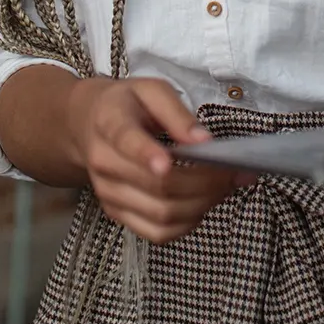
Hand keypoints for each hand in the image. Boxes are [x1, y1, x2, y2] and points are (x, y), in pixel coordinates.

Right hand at [66, 78, 246, 243]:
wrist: (89, 124)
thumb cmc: (128, 105)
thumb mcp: (152, 90)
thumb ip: (177, 113)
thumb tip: (204, 142)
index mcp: (110, 123)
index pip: (126, 141)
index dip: (147, 154)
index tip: (168, 163)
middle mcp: (104, 163)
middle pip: (157, 185)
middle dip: (204, 182)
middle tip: (234, 171)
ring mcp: (109, 193)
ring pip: (161, 215)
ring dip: (202, 205)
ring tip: (224, 186)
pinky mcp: (118, 213)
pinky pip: (157, 233)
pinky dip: (188, 223)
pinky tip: (203, 203)